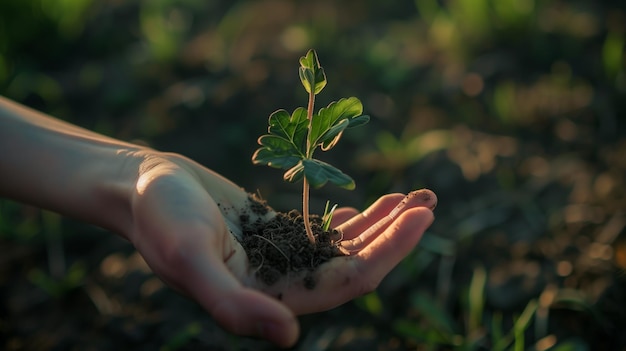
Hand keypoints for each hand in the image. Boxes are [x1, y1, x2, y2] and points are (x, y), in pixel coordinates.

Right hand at [126, 152, 435, 346]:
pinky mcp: (279, 234)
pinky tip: (375, 205)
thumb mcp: (189, 258)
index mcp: (269, 299)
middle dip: (395, 236)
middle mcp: (282, 284)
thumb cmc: (159, 219)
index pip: (346, 283)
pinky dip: (354, 217)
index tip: (421, 219)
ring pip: (346, 247)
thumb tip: (290, 340)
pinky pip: (327, 230)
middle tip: (429, 202)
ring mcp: (283, 258)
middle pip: (355, 264)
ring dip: (383, 223)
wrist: (143, 186)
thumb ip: (234, 305)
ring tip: (416, 196)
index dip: (388, 254)